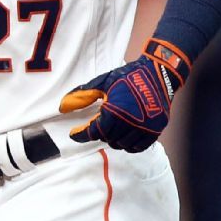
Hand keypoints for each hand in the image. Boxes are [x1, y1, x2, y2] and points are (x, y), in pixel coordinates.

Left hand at [59, 38, 189, 152]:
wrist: (158, 73)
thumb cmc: (128, 76)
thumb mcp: (102, 82)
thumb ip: (82, 96)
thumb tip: (63, 107)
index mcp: (116, 111)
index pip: (94, 132)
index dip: (81, 134)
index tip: (74, 134)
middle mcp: (131, 123)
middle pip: (107, 139)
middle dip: (98, 133)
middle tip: (96, 125)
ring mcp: (145, 128)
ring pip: (122, 145)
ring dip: (113, 139)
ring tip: (110, 129)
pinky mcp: (156, 130)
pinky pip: (138, 147)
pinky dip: (129, 145)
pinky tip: (123, 137)